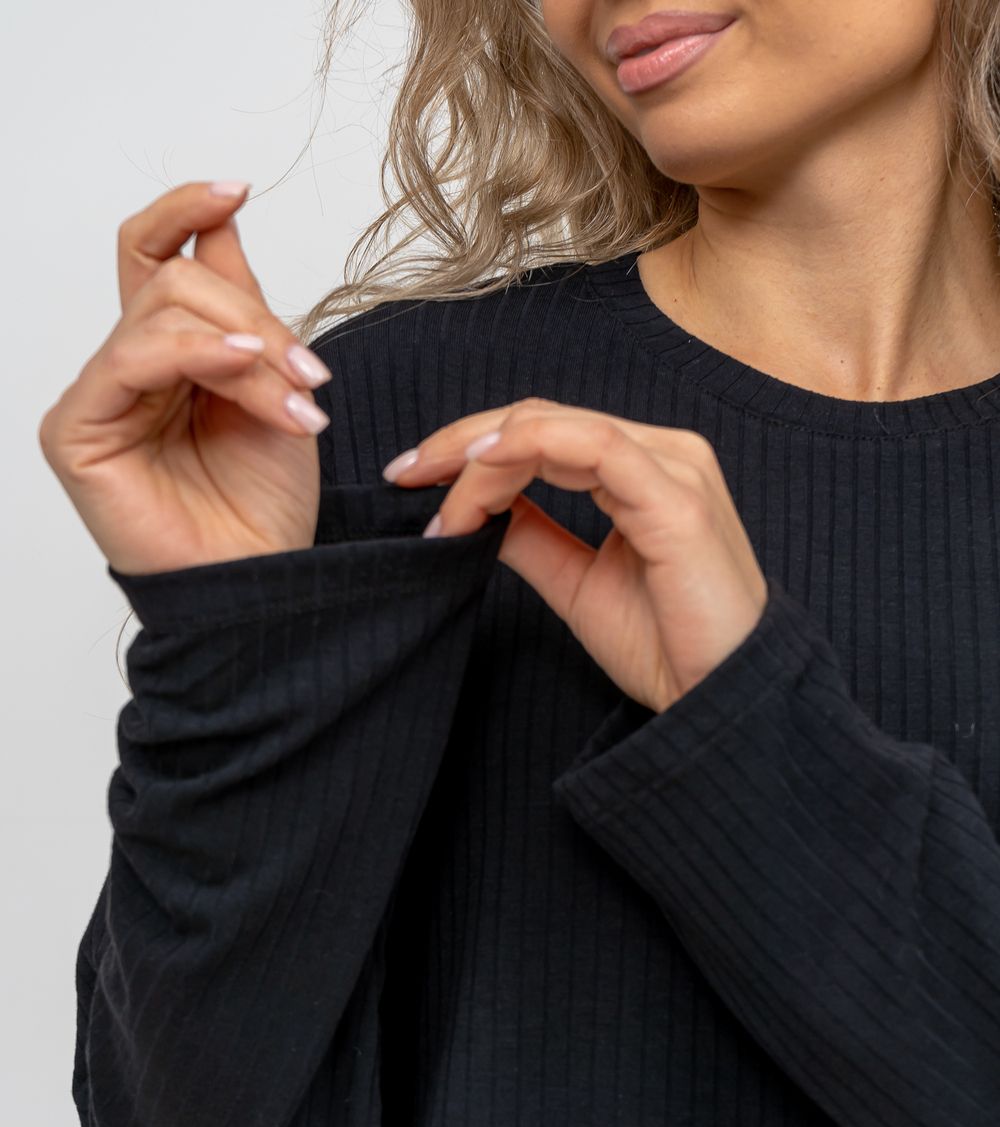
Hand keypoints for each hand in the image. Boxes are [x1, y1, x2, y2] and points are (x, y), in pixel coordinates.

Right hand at [37, 180, 334, 577]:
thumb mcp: (275, 387)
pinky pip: (129, 358)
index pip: (154, 256)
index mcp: (172, 356)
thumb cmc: (266, 505)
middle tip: (308, 376)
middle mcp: (130, 371)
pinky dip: (195, 352)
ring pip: (161, 313)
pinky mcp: (77, 432)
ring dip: (245, 346)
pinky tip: (243, 368)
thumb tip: (224, 221)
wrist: (265, 583)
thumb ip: (243, 308)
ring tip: (296, 400)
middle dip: (254, 316)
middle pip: (174, 281)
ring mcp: (99, 399)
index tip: (236, 187)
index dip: (186, 210)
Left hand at [383, 397, 768, 713]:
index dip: (470, 448)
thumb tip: (475, 510)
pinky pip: (594, 447)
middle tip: (404, 473)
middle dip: (462, 443)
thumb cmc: (667, 646)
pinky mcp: (678, 498)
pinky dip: (530, 447)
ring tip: (433, 485)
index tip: (412, 481)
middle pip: (541, 419)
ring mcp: (674, 468)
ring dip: (482, 452)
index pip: (542, 433)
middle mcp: (662, 453)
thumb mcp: (576, 584)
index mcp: (642, 469)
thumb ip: (532, 537)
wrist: (721, 701)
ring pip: (557, 427)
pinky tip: (482, 466)